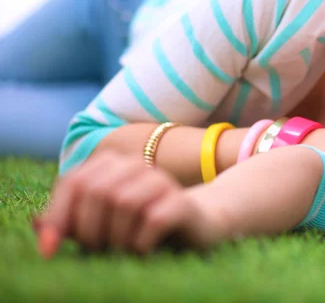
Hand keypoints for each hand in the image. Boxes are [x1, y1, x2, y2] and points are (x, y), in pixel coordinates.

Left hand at [33, 154, 210, 257]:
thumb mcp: (102, 223)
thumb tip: (38, 226)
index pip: (74, 182)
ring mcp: (162, 181)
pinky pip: (152, 220)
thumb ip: (71, 222)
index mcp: (113, 163)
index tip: (49, 249)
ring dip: (116, 237)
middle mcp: (137, 165)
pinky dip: (141, 243)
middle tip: (98, 250)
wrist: (198, 223)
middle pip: (98, 191)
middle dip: (89, 229)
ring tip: (122, 249)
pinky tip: (143, 249)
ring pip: (124, 203)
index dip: (57, 216)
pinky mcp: (182, 202)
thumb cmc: (142, 224)